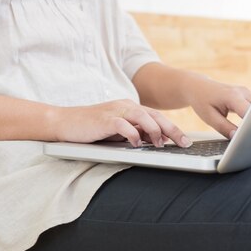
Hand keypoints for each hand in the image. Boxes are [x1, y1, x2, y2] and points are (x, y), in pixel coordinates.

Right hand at [52, 99, 191, 147]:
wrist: (65, 122)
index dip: (173, 128)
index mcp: (131, 108)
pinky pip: (123, 124)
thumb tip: (155, 141)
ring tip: (161, 144)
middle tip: (184, 143)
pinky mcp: (104, 119)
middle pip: (155, 116)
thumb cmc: (92, 129)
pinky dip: (132, 134)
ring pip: (142, 116)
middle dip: (172, 129)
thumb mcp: (118, 132)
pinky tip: (136, 143)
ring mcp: (115, 111)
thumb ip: (135, 132)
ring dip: (154, 131)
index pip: (157, 117)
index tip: (186, 141)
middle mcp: (126, 106)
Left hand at [187, 78, 250, 138]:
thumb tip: (237, 137)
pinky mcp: (248, 96)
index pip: (249, 113)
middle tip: (249, 138)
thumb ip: (224, 128)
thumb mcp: (210, 118)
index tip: (249, 137)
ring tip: (246, 131)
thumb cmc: (202, 101)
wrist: (199, 87)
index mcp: (233, 96)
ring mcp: (247, 93)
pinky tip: (246, 125)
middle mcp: (243, 92)